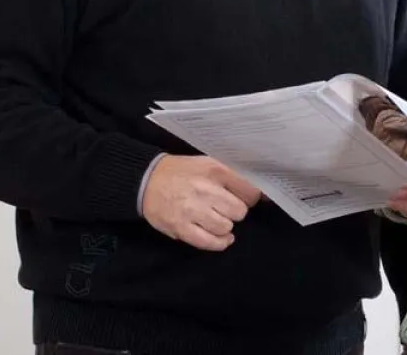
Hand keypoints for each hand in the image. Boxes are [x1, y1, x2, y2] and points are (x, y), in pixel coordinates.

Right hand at [140, 155, 261, 250]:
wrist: (146, 180)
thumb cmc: (181, 172)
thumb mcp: (207, 163)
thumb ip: (232, 176)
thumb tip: (261, 194)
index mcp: (214, 170)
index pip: (249, 191)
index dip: (250, 198)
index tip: (245, 200)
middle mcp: (205, 190)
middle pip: (239, 211)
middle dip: (236, 212)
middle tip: (226, 209)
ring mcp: (192, 210)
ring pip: (226, 227)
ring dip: (225, 227)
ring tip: (217, 220)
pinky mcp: (181, 228)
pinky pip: (209, 242)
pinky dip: (219, 243)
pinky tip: (221, 238)